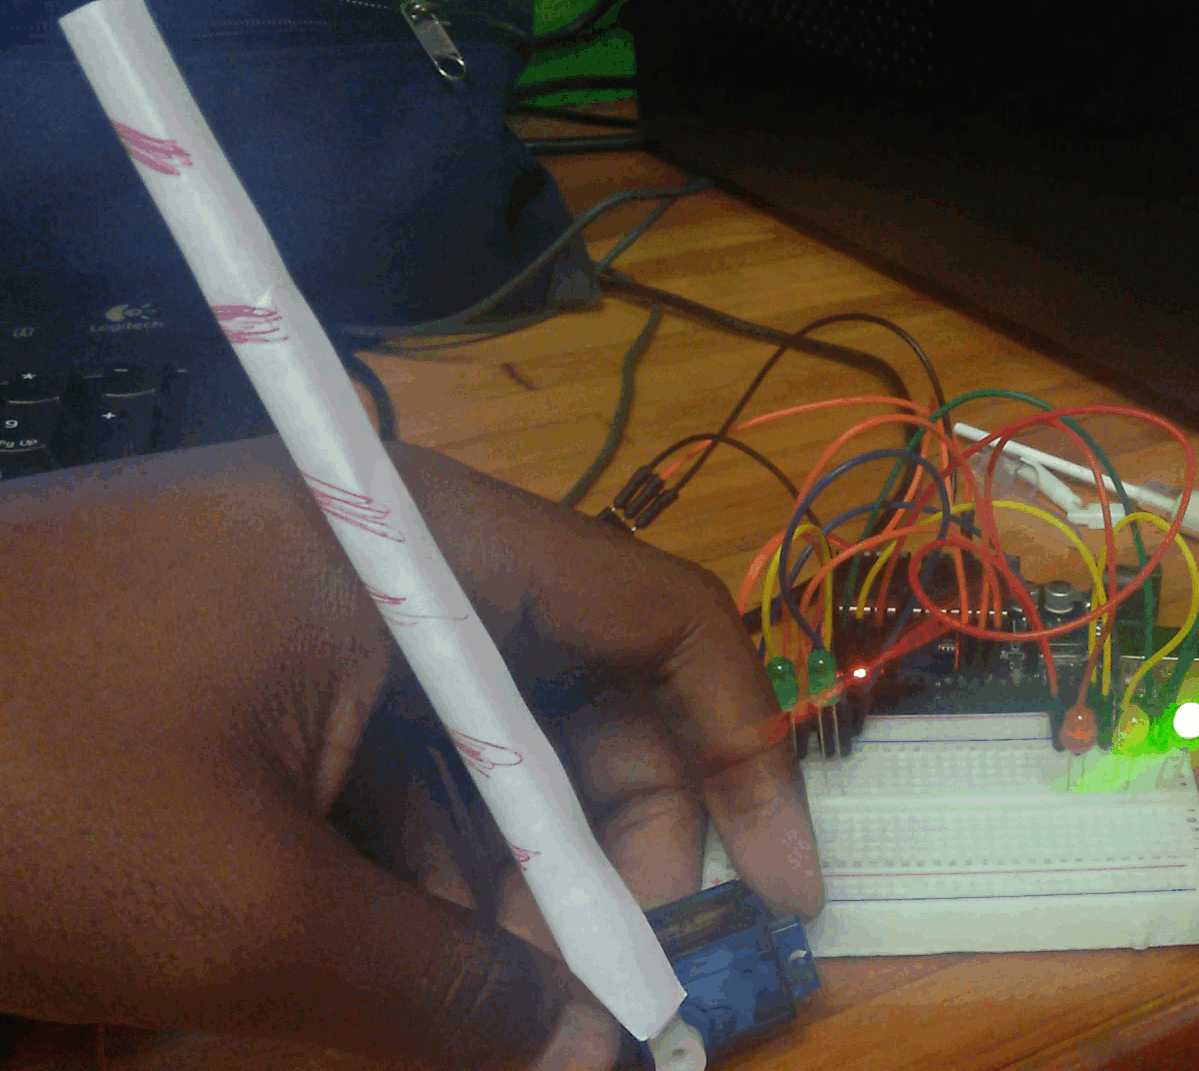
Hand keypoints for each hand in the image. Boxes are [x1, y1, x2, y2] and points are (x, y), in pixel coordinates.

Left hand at [0, 436, 821, 1068]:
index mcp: (405, 542)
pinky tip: (397, 962)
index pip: (652, 612)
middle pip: (574, 685)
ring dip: (508, 877)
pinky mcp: (238, 676)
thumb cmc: (17, 782)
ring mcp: (298, 613)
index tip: (775, 892)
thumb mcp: (243, 910)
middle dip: (613, 843)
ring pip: (475, 745)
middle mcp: (376, 556)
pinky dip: (412, 867)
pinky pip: (377, 768)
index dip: (741, 751)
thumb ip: (445, 994)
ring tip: (496, 1004)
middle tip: (608, 985)